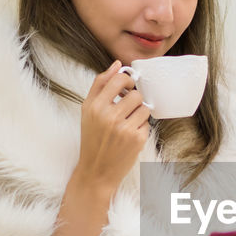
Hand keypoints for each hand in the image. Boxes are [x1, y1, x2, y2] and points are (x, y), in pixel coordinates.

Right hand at [71, 61, 151, 196]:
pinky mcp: (136, 140)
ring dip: (139, 113)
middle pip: (136, 94)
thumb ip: (101, 84)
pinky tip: (130, 135)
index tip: (127, 87)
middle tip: (127, 109)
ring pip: (144, 108)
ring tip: (128, 122)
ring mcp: (124, 129)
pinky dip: (141, 127)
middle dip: (134, 100)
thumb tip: (117, 64)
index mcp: (94, 106)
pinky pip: (147, 123)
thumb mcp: (88, 110)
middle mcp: (109, 116)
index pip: (118, 80)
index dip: (128, 80)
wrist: (96, 170)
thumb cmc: (92, 138)